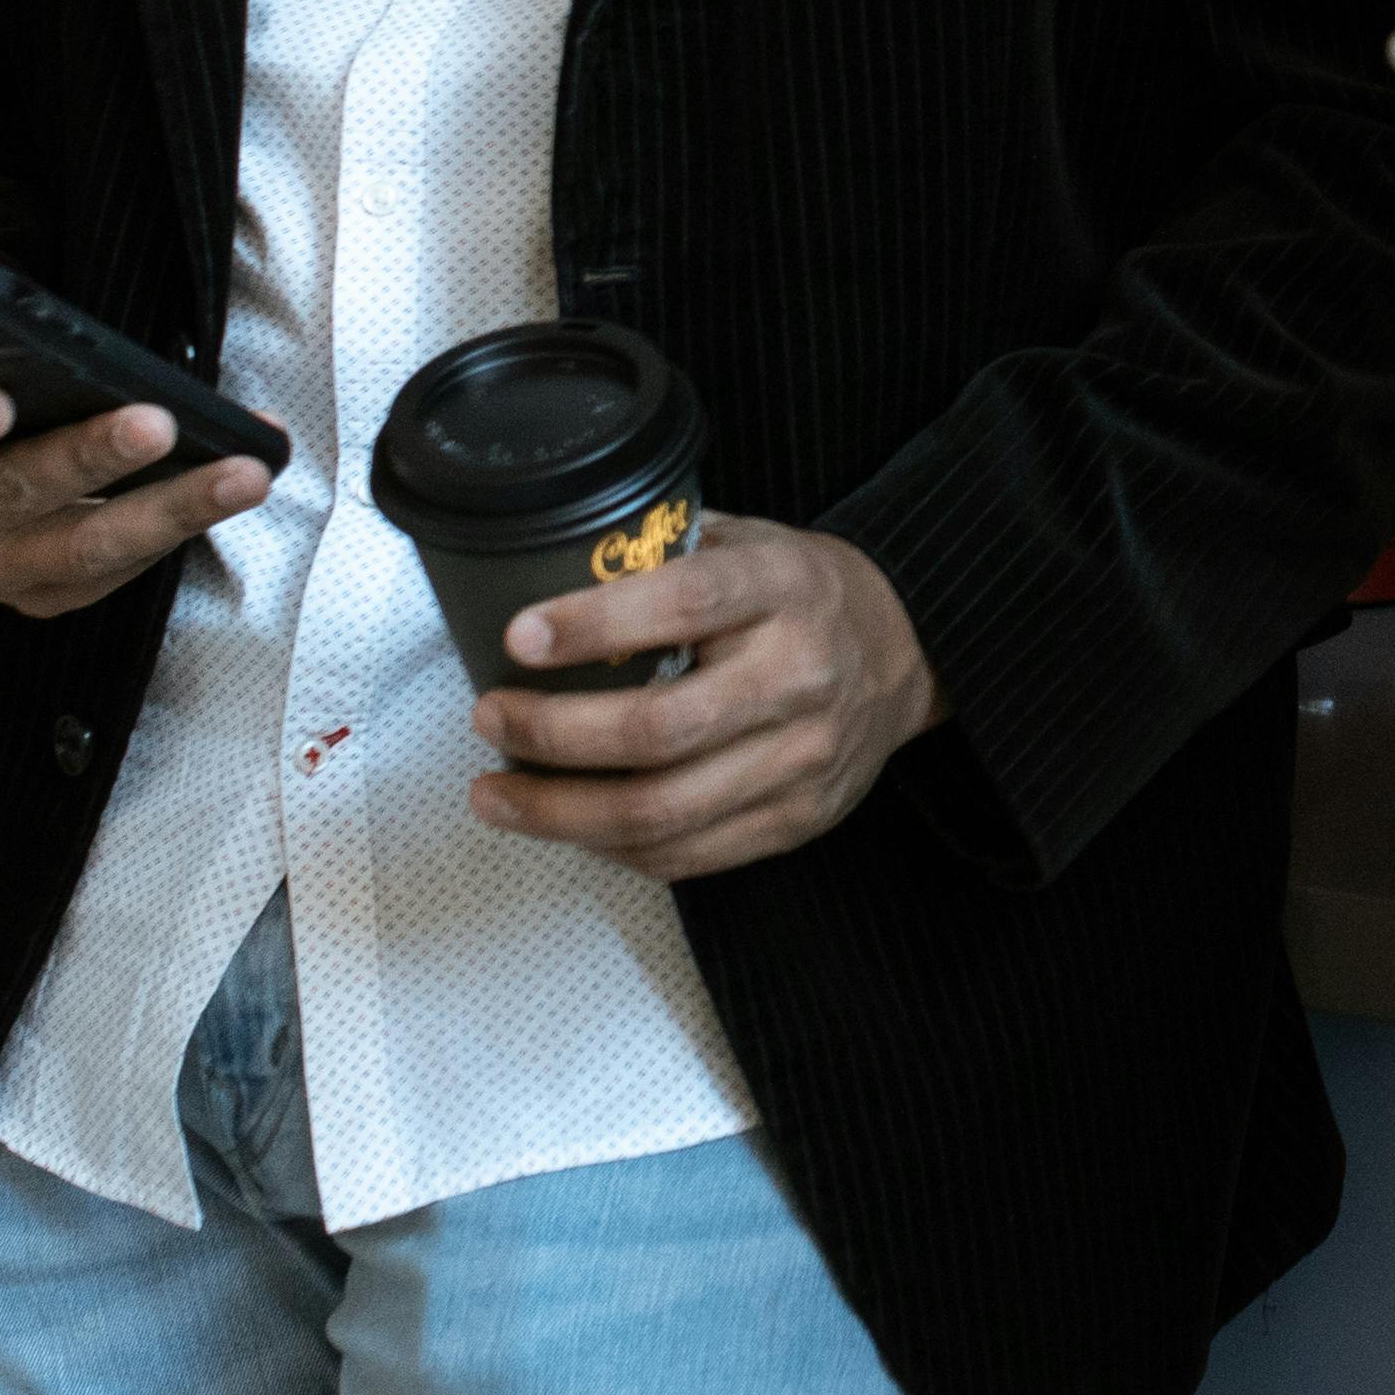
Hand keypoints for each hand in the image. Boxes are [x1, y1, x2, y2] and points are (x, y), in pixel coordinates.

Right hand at [0, 385, 271, 619]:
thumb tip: (67, 326)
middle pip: (13, 492)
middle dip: (91, 457)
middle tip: (157, 423)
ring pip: (81, 547)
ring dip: (170, 506)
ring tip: (240, 472)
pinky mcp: (40, 598)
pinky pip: (114, 572)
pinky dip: (180, 527)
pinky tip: (232, 488)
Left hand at [470, 515, 939, 879]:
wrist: (905, 649)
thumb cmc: (801, 592)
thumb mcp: (746, 540)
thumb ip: (662, 554)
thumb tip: (545, 570)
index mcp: (782, 589)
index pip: (683, 605)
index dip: (593, 625)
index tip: (520, 638)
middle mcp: (798, 677)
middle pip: (657, 731)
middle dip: (551, 733)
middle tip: (489, 717)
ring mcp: (801, 759)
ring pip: (660, 812)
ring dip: (558, 811)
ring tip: (496, 793)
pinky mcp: (796, 820)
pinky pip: (684, 854)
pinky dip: (609, 847)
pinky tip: (567, 824)